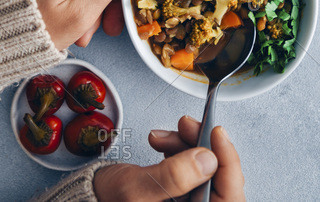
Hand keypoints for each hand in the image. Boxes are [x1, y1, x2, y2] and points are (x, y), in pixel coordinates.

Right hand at [94, 116, 244, 200]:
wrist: (90, 196)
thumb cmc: (107, 201)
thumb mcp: (138, 189)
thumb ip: (174, 176)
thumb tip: (207, 159)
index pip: (229, 197)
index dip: (228, 163)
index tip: (216, 133)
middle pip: (217, 179)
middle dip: (202, 146)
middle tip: (187, 125)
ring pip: (204, 168)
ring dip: (187, 144)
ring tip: (164, 137)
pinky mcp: (181, 192)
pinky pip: (191, 165)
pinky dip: (179, 148)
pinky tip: (163, 143)